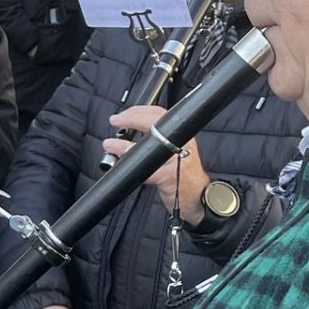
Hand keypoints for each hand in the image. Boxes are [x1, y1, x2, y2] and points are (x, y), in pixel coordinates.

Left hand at [102, 105, 207, 223]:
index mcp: (181, 135)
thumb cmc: (181, 174)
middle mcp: (182, 143)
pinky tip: (121, 165)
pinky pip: (145, 169)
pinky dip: (130, 166)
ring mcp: (176, 159)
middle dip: (131, 119)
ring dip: (125, 145)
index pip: (159, 113)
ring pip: (148, 146)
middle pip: (155, 123)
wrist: (197, 196)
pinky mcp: (168, 177)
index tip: (121, 115)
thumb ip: (156, 139)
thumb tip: (128, 131)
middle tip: (115, 121)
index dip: (137, 111)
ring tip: (110, 145)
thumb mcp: (173, 151)